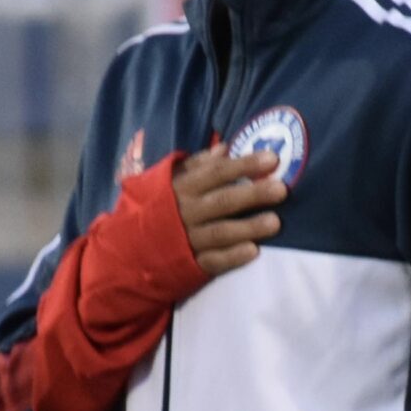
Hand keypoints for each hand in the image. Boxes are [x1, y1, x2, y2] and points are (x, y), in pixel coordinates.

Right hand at [172, 144, 285, 277]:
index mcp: (183, 187)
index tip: (272, 159)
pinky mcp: (190, 263)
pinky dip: (232, 257)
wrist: (129, 247)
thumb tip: (225, 147)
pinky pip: (213, 260)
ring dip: (248, 227)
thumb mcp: (170, 180)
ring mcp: (187, 238)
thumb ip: (197, 165)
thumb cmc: (159, 206)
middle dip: (252, 195)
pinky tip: (253, 252)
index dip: (245, 165)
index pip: (217, 173)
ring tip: (275, 222)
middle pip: (223, 201)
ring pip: (220, 232)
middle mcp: (186, 211)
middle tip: (281, 190)